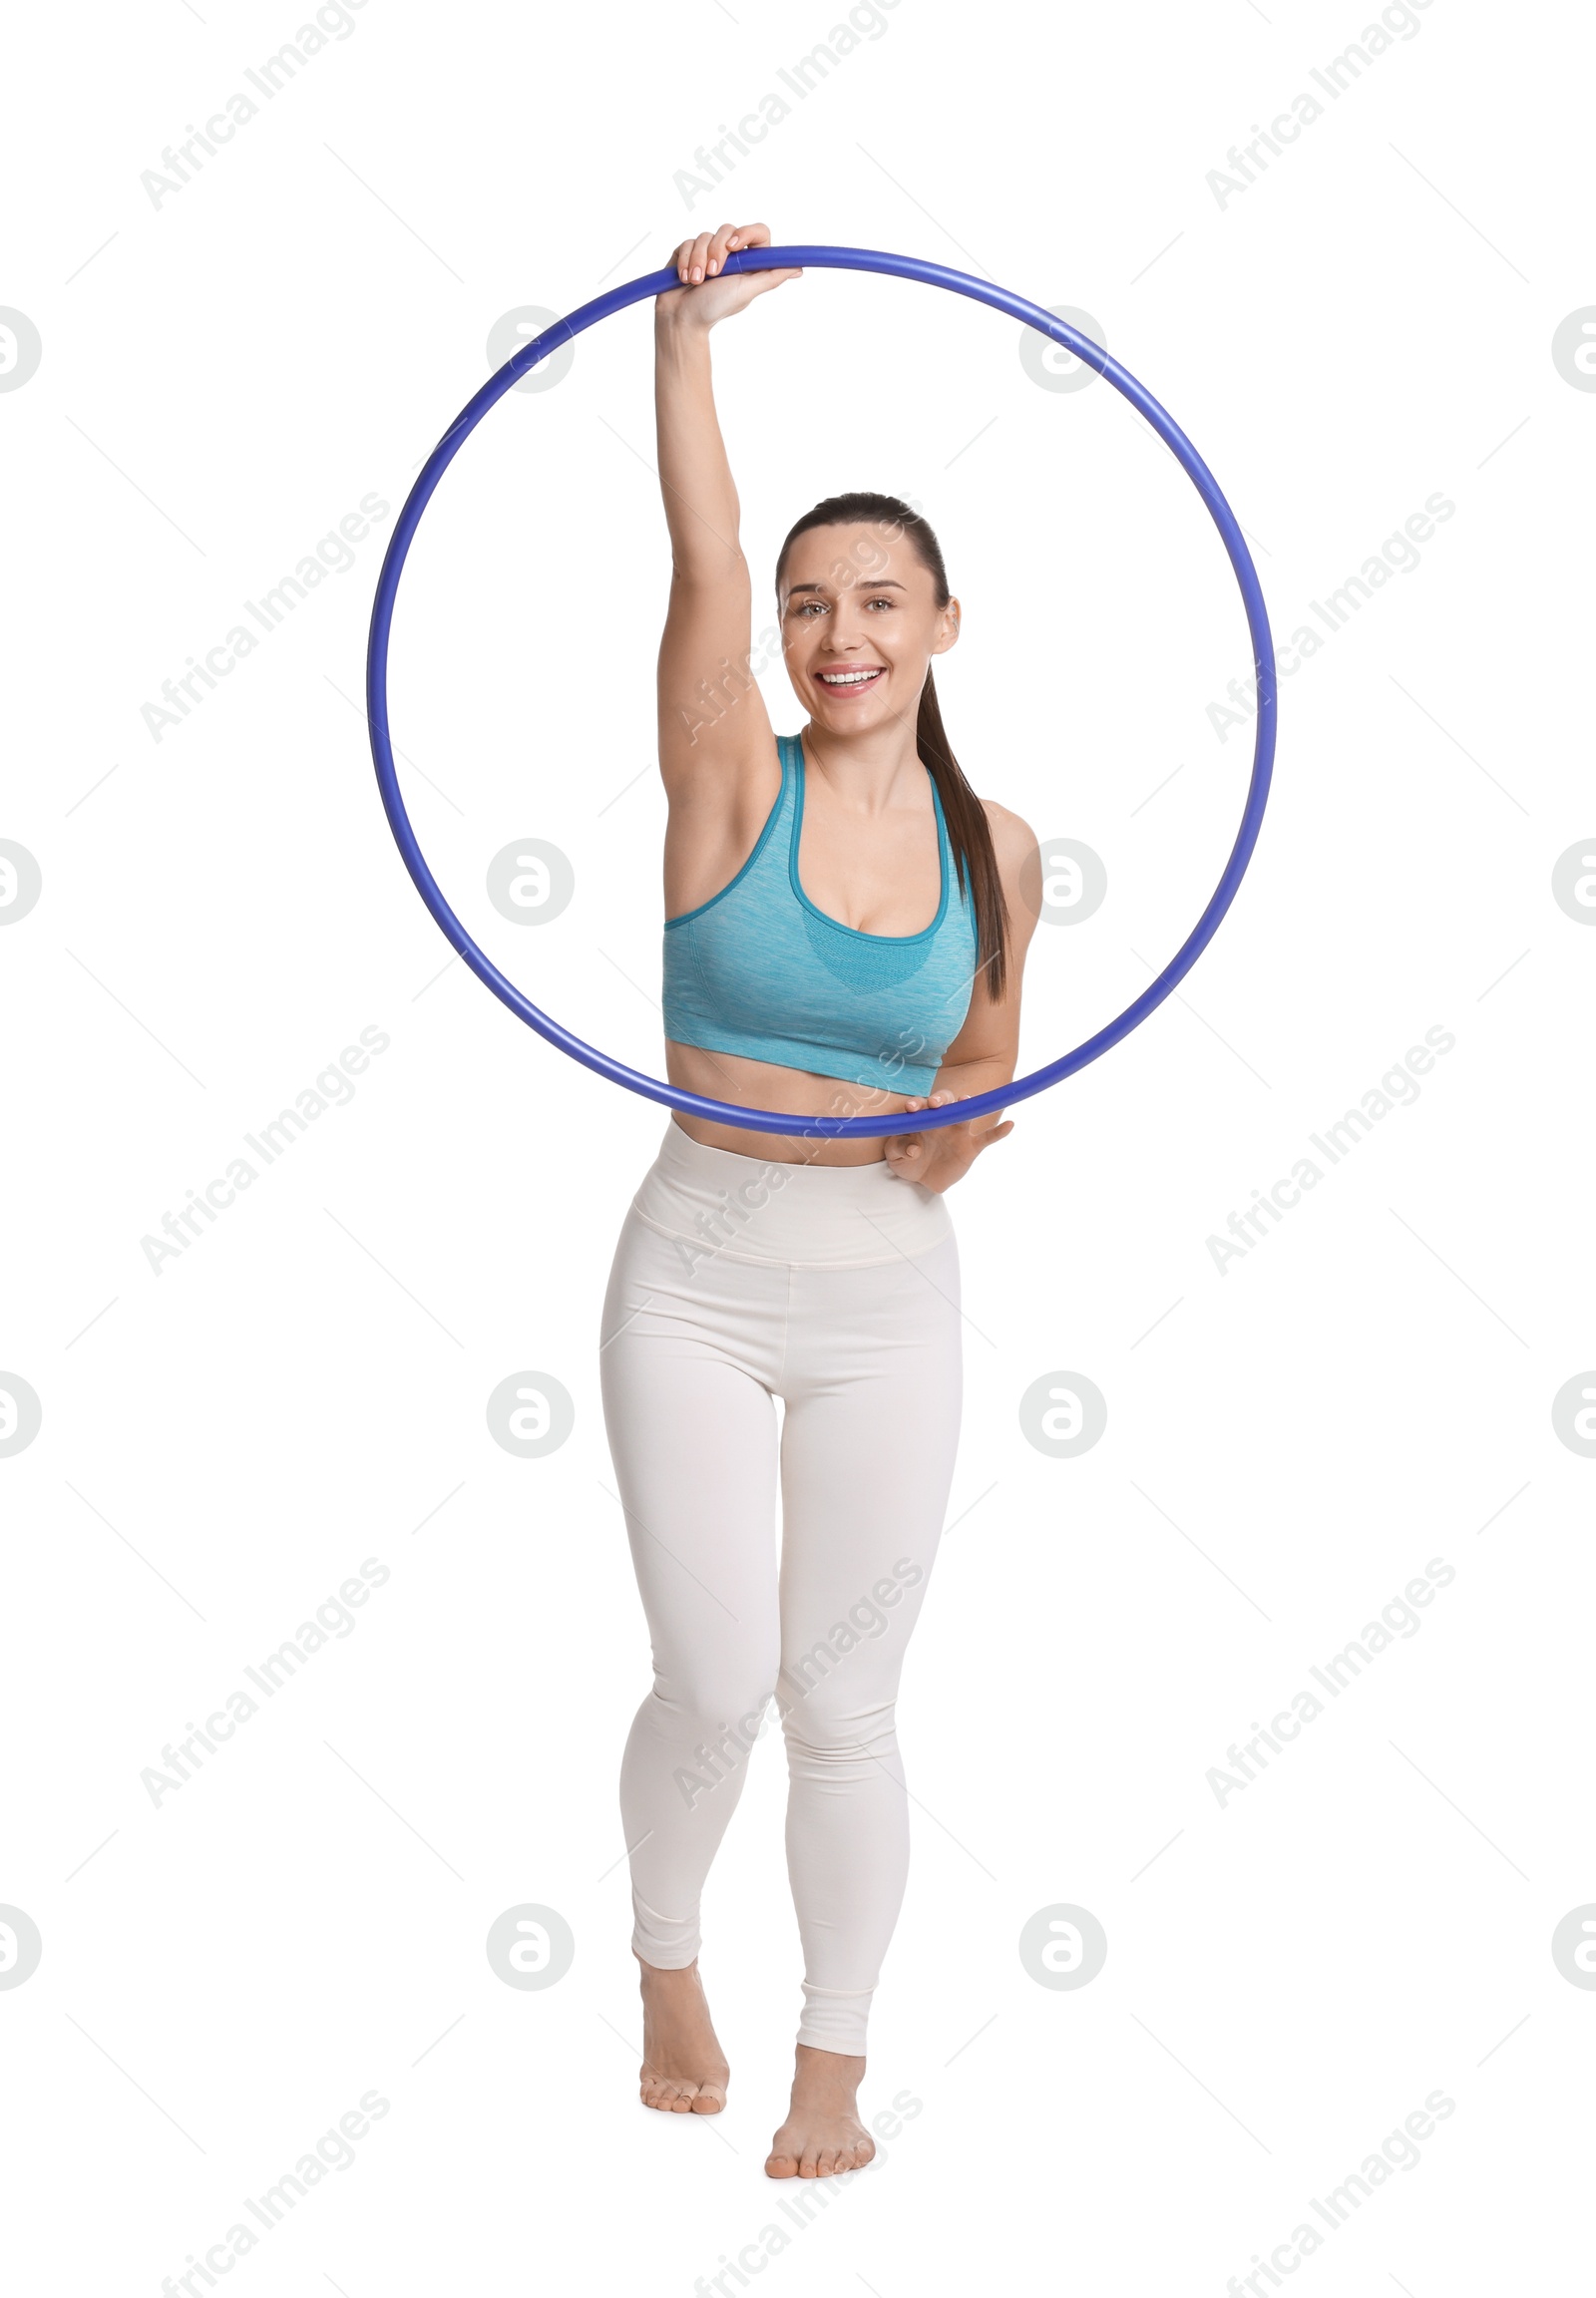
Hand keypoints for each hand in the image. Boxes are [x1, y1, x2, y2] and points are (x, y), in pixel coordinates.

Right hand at [656, 221, 801, 329]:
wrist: (682, 318)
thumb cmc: (715, 308)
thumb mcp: (747, 291)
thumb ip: (771, 277)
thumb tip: (798, 268)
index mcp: (748, 262)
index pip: (758, 232)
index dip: (747, 233)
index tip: (734, 247)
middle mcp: (730, 254)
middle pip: (728, 229)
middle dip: (717, 251)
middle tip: (714, 274)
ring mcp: (708, 251)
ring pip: (705, 236)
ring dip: (699, 260)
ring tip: (697, 281)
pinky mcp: (688, 252)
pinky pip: (688, 242)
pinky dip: (686, 261)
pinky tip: (686, 278)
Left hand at [883, 1091, 1013, 1193]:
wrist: (924, 1180)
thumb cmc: (908, 1161)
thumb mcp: (895, 1157)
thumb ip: (897, 1148)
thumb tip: (913, 1148)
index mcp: (921, 1118)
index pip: (920, 1106)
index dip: (916, 1105)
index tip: (911, 1109)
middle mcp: (941, 1120)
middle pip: (945, 1102)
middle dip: (941, 1099)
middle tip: (936, 1104)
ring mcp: (957, 1132)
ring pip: (965, 1115)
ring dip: (966, 1106)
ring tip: (966, 1100)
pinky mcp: (971, 1147)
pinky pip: (987, 1138)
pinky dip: (999, 1132)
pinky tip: (1010, 1125)